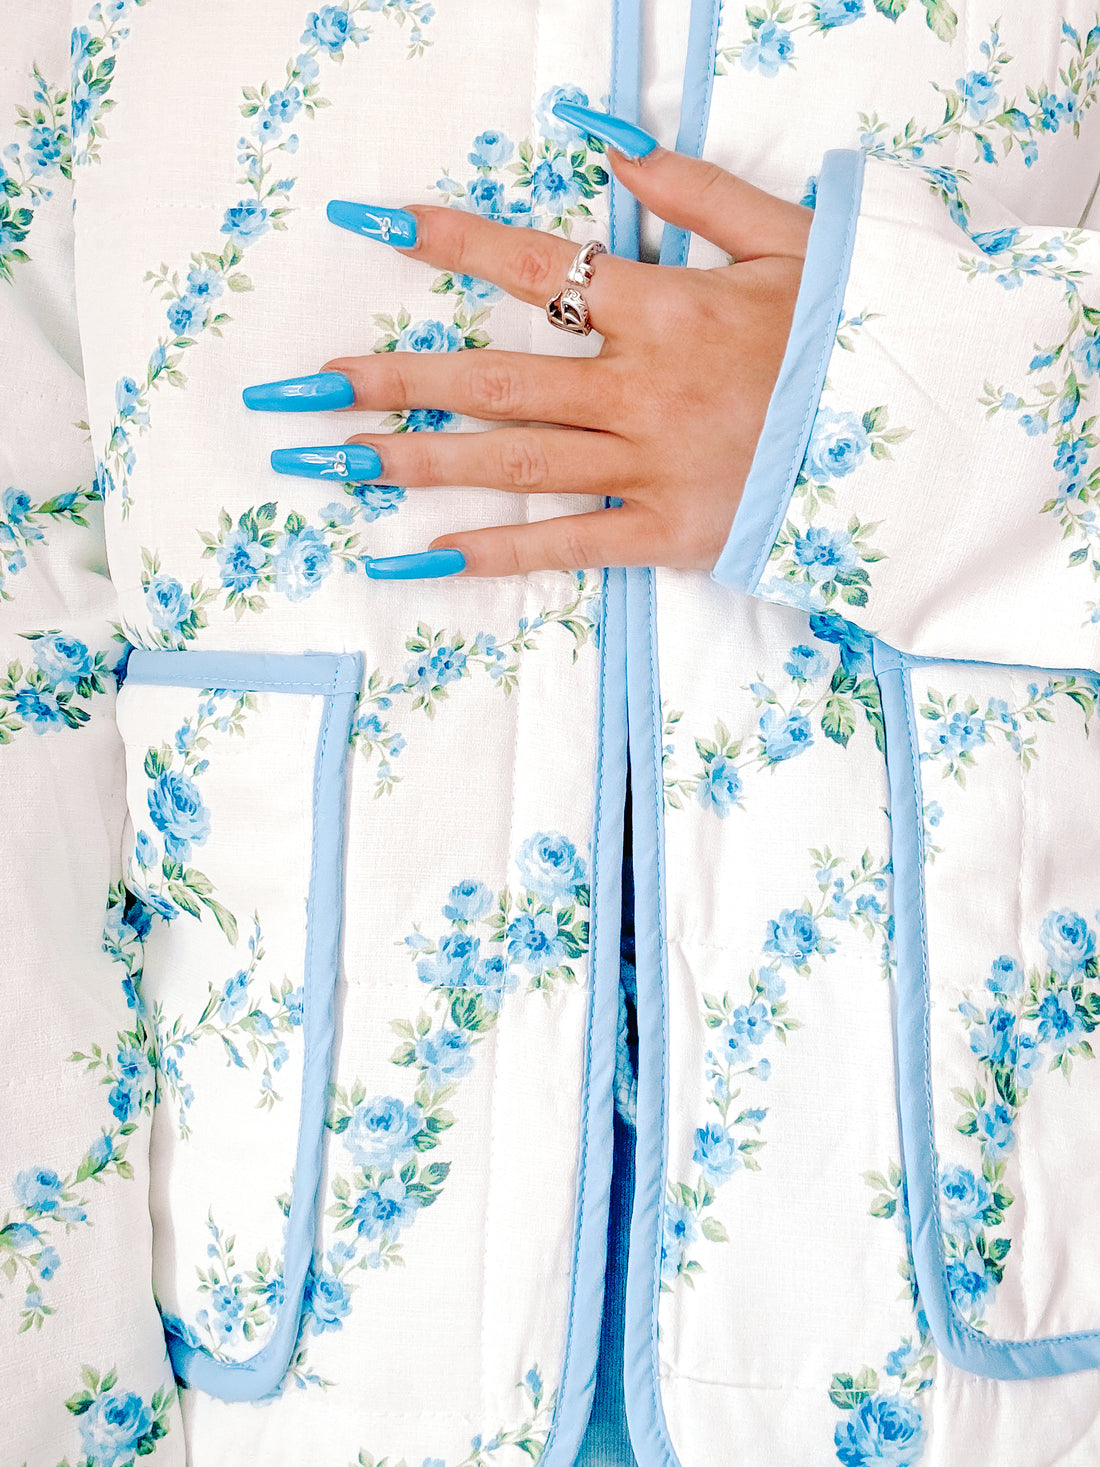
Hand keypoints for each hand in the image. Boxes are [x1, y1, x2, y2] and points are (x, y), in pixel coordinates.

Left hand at [322, 122, 812, 577]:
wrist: (914, 442)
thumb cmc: (849, 333)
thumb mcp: (788, 238)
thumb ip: (695, 190)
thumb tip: (606, 141)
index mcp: (666, 307)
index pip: (536, 267)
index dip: (450, 244)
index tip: (373, 228)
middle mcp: (640, 389)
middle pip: (494, 379)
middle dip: (394, 379)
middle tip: (309, 385)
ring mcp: (649, 467)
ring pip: (512, 463)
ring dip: (417, 462)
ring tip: (336, 462)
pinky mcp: (666, 532)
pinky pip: (567, 545)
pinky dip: (496, 551)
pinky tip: (425, 555)